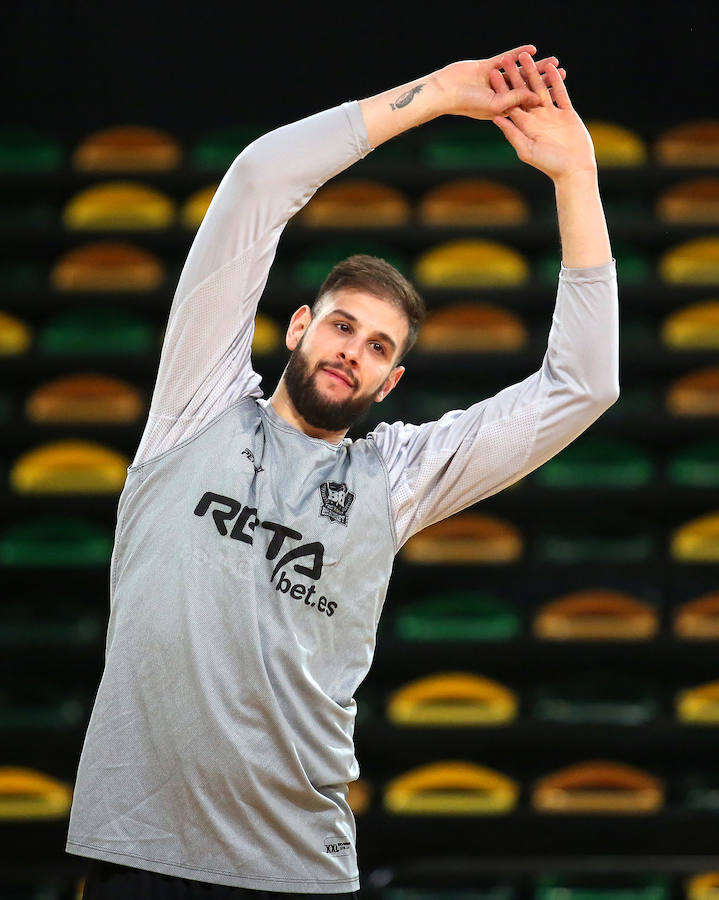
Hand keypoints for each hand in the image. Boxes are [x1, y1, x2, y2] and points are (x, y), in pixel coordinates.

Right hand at [435, 45, 566, 119]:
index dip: (543, 98)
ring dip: (535, 67)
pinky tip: (531, 49)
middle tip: (562, 73)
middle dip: (544, 81)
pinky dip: (517, 53)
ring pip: (519, 72)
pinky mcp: (486, 67)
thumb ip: (517, 99)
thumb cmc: (467, 104)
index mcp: (502, 109)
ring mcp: (493, 81)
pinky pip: (506, 59)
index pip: (527, 103)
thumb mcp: (496, 105)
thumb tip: (537, 97)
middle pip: (527, 87)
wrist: (445, 91)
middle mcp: (499, 95)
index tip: (559, 93)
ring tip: (552, 60)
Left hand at [491, 52, 596, 180]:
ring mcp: (551, 115)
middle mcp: (536, 119)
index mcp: (525, 127)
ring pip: (540, 89)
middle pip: (523, 92)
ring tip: (527, 56)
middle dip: (515, 75)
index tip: (492, 72)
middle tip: (506, 58)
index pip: (510, 103)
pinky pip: (560, 93)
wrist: (573, 170)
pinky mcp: (566, 113)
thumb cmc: (549, 164)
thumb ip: (512, 133)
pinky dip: (555, 80)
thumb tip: (495, 118)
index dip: (501, 88)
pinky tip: (550, 66)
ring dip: (534, 73)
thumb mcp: (527, 149)